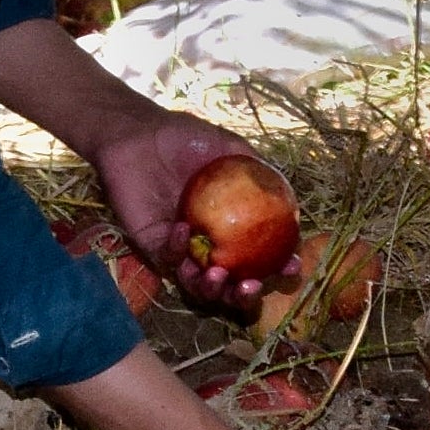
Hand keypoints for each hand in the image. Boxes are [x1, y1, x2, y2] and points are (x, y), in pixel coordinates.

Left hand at [92, 109, 304, 312]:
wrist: (138, 133)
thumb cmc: (183, 139)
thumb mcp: (230, 149)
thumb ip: (258, 172)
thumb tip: (289, 198)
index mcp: (233, 227)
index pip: (261, 258)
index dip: (279, 269)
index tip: (291, 266)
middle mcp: (209, 245)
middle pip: (231, 286)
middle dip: (245, 297)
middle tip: (253, 286)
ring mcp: (181, 250)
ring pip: (198, 287)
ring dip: (212, 289)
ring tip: (219, 275)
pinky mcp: (153, 245)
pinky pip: (169, 260)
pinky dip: (178, 251)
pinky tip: (183, 228)